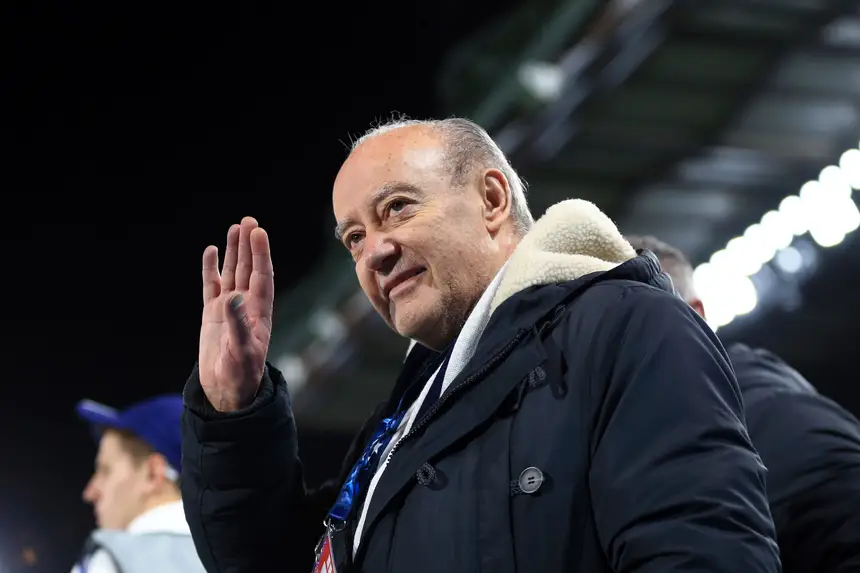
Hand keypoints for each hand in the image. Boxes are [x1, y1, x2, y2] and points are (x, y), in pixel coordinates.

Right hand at [199, 217, 273, 411]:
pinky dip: (211, 269)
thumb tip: (233, 297)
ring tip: (235, 228)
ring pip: (232, 273)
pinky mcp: (212, 315)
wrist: (227, 391)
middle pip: (249, 269)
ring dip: (234, 252)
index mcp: (259, 313)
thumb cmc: (240, 374)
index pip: (262, 276)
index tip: (258, 232)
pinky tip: (212, 251)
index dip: (261, 254)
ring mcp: (229, 309)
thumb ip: (237, 323)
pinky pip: (211, 285)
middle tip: (249, 220)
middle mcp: (246, 306)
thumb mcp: (241, 351)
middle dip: (249, 245)